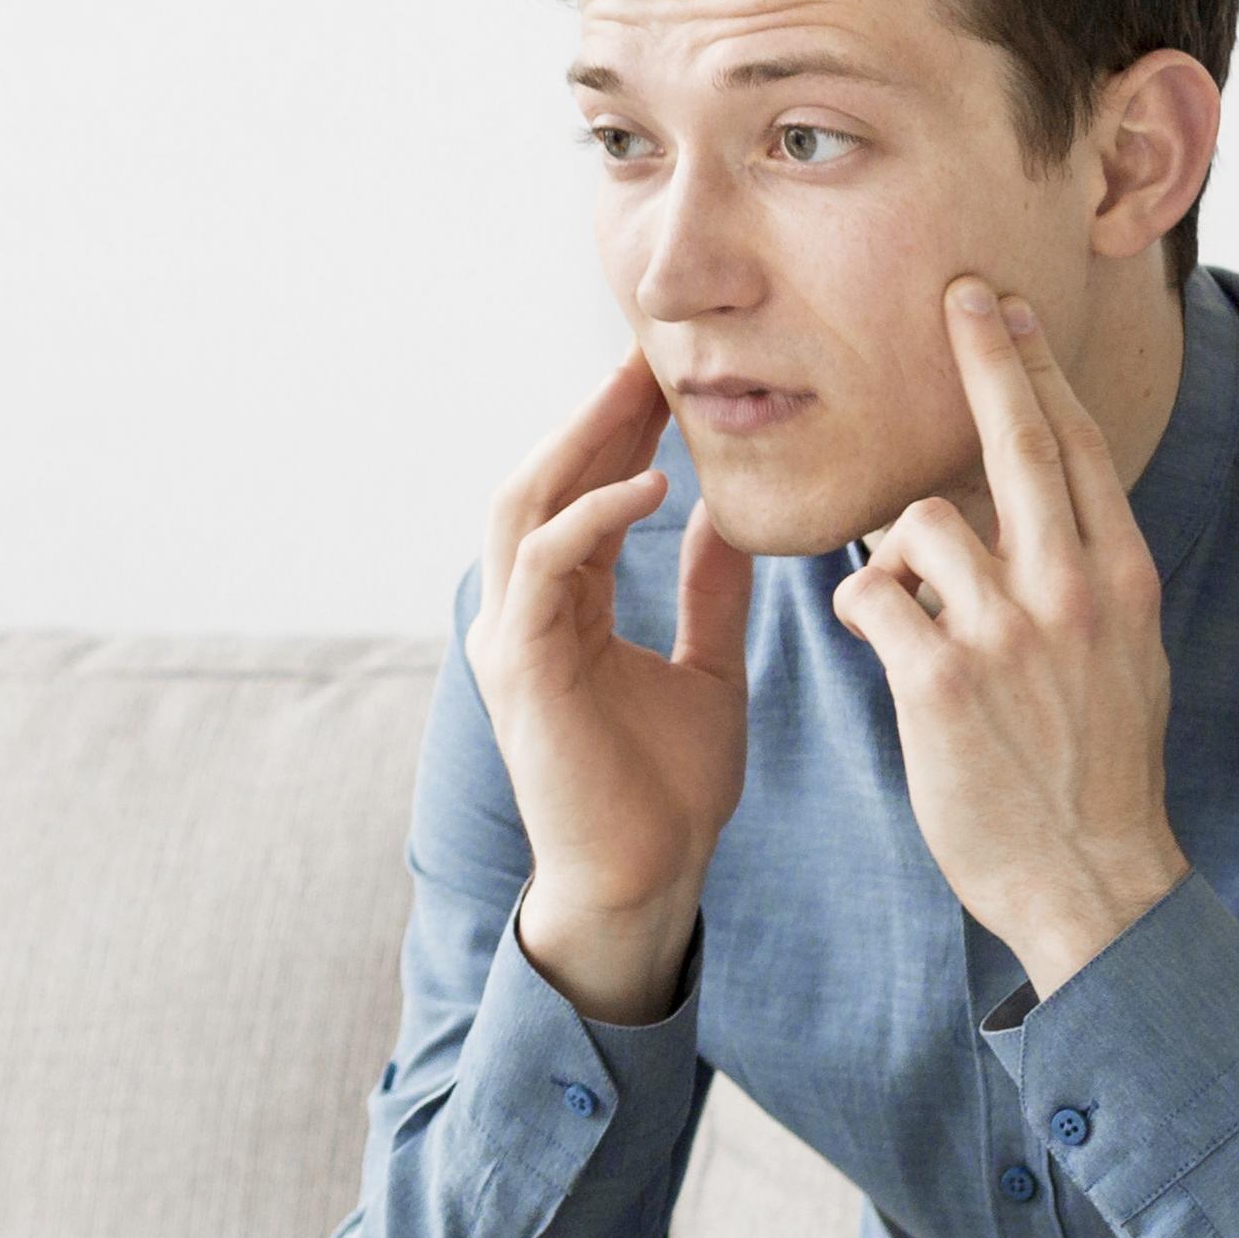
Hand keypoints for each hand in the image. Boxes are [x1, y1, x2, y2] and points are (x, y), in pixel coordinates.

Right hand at [473, 349, 754, 1024]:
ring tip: (642, 394)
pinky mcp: (524, 669)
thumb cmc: (666, 793)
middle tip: (650, 356)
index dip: (614, 432)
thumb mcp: (708, 669)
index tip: (667, 378)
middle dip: (592, 416)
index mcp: (556, 612)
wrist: (644, 882)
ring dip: (580, 444)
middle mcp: (520, 616)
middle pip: (538, 481)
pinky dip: (591, 517)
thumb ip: (707, 594)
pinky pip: (546, 565)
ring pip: (524, 507)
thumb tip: (725, 519)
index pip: (574, 494)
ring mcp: (512, 639)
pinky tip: (650, 486)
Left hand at [833, 281, 1187, 995]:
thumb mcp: (1126, 657)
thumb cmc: (1099, 772)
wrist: (1093, 877)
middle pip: (1018, 440)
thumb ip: (1087, 582)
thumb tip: (1049, 519)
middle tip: (957, 295)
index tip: (1009, 312)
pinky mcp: (942, 679)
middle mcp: (1073, 589)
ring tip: (910, 612)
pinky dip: (863, 608)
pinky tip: (880, 642)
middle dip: (987, 357)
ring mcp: (1008, 631)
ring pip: (919, 524)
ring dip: (895, 556)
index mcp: (1121, 578)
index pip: (1075, 448)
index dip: (1038, 372)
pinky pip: (872, 597)